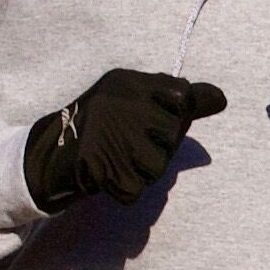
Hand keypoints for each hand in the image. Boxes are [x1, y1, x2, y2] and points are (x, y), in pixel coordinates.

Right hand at [24, 69, 228, 210]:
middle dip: (157, 148)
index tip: (148, 119)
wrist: (48, 153)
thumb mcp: (139, 99)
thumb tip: (221, 99)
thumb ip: (183, 99)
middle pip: (171, 137)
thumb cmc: (103, 125)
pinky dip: (124, 188)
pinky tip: (108, 174)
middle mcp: (120, 101)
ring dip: (142, 170)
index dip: (173, 116)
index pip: (183, 99)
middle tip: (126, 143)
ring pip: (157, 166)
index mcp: (130, 81)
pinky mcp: (102, 165)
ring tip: (117, 157)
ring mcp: (110, 133)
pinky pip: (136, 188)